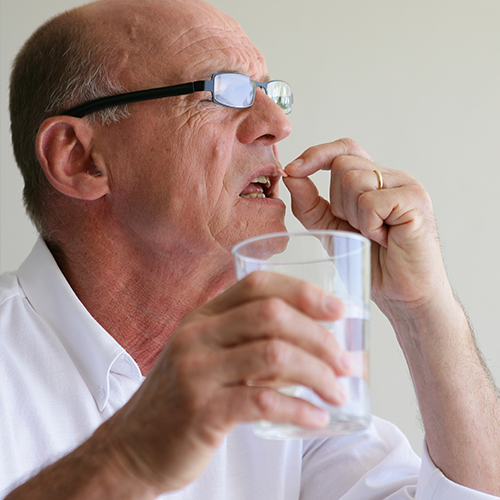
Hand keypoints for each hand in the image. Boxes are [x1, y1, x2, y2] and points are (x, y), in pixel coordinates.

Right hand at [101, 271, 348, 494]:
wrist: (133, 446)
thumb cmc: (184, 399)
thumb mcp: (213, 360)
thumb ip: (256, 348)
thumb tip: (320, 349)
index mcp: (203, 316)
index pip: (257, 284)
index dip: (303, 291)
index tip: (338, 309)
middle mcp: (197, 335)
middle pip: (271, 314)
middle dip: (319, 336)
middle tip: (346, 362)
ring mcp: (197, 371)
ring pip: (273, 354)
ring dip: (316, 373)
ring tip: (337, 392)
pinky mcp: (201, 411)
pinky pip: (262, 401)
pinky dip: (298, 408)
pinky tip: (316, 418)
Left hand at [283, 138, 448, 312]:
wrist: (401, 294)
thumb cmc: (369, 261)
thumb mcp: (329, 229)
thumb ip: (309, 203)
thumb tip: (290, 175)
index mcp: (373, 179)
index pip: (342, 149)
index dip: (316, 154)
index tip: (291, 171)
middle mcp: (392, 176)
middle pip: (342, 164)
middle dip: (337, 201)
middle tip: (358, 229)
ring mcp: (407, 186)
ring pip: (354, 180)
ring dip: (353, 215)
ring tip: (373, 235)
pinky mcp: (415, 201)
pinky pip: (370, 202)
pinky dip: (368, 226)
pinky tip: (384, 240)